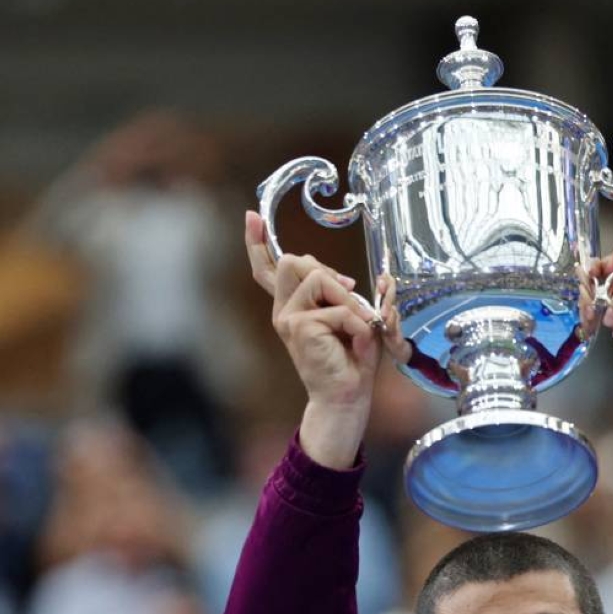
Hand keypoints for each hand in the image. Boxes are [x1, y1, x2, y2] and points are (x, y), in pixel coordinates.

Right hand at [246, 210, 381, 409]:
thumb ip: (336, 294)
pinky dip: (357, 322)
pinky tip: (358, 340)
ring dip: (346, 298)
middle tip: (350, 295)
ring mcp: (288, 318)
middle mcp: (283, 311)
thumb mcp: (348, 317)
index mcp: (292, 307)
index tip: (251, 216)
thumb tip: (335, 276)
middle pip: (293, 260)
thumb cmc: (351, 360)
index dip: (257, 243)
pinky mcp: (299, 327)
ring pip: (316, 276)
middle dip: (328, 270)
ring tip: (359, 323)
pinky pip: (336, 308)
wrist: (346, 397)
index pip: (267, 270)